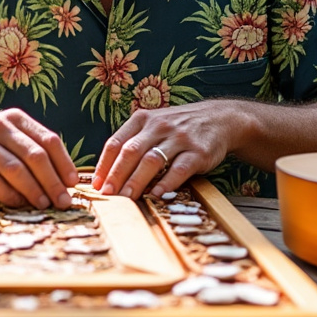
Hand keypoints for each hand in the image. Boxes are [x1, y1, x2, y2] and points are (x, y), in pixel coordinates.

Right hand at [0, 108, 77, 208]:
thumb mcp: (8, 132)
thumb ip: (32, 147)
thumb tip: (64, 179)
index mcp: (14, 118)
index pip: (48, 140)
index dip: (64, 163)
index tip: (73, 184)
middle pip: (34, 156)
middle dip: (52, 182)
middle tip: (63, 201)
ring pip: (14, 169)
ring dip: (33, 190)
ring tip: (44, 205)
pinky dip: (9, 195)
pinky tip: (19, 203)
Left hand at [91, 101, 253, 198]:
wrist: (220, 119)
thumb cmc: (180, 127)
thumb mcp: (154, 125)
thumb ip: (134, 142)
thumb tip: (109, 173)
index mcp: (142, 119)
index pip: (116, 142)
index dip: (104, 165)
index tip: (96, 184)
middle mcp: (158, 126)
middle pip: (131, 152)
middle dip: (116, 175)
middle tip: (107, 194)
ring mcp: (179, 138)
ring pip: (152, 160)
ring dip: (137, 181)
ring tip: (126, 197)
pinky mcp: (198, 151)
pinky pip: (179, 168)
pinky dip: (167, 182)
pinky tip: (158, 194)